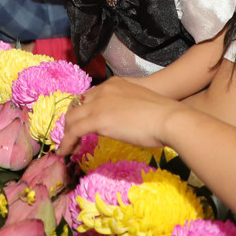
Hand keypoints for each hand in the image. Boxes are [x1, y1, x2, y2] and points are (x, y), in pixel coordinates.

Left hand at [59, 79, 183, 154]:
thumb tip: (122, 122)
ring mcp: (99, 104)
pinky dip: (66, 142)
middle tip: (73, 138)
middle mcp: (103, 90)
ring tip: (68, 148)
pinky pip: (73, 131)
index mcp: (114, 84)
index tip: (83, 125)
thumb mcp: (140, 104)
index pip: (88, 96)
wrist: (169, 119)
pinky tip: (65, 152)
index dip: (82, 111)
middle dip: (71, 122)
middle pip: (76, 105)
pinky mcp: (98, 120)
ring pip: (71, 118)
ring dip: (66, 134)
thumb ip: (125, 108)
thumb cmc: (163, 115)